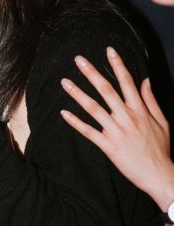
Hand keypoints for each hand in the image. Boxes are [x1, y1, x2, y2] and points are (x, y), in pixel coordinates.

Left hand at [60, 48, 173, 211]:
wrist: (158, 174)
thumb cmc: (160, 149)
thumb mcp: (162, 121)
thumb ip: (151, 100)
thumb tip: (145, 80)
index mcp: (140, 110)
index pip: (127, 81)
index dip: (118, 64)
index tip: (109, 50)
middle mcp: (126, 117)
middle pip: (106, 90)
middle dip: (91, 73)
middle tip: (78, 59)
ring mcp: (116, 131)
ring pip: (93, 108)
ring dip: (77, 94)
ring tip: (64, 82)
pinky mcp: (108, 145)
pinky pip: (88, 131)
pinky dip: (75, 122)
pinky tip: (64, 113)